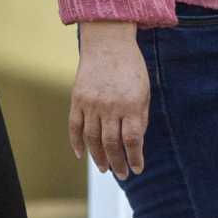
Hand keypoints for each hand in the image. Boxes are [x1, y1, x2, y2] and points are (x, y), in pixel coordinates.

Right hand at [69, 22, 148, 178]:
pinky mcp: (77, 99)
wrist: (107, 43)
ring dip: (98, 157)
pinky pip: (74, 126)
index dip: (135, 158)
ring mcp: (91, 103)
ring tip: (104, 168)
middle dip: (118, 163)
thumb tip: (134, 143)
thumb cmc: (130, 68)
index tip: (137, 168)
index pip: (132, 140)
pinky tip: (81, 155)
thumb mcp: (143, 92)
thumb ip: (139, 117)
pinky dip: (76, 143)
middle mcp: (110, 106)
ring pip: (92, 139)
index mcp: (131, 105)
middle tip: (122, 174)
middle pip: (112, 143)